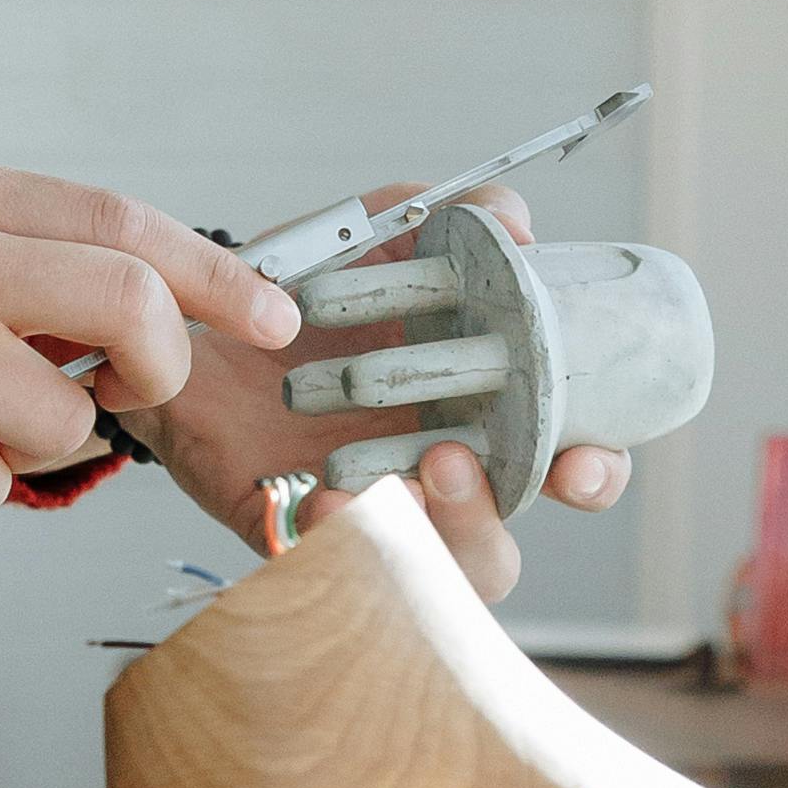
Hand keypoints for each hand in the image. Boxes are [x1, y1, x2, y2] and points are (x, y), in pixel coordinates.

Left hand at [147, 189, 632, 592]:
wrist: (192, 317)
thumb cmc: (310, 288)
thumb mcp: (383, 232)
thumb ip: (458, 215)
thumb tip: (520, 228)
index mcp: (476, 418)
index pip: (564, 466)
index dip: (595, 473)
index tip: (582, 460)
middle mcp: (429, 478)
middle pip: (496, 547)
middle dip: (491, 518)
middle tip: (456, 463)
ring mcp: (363, 511)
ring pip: (421, 573)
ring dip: (422, 537)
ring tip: (401, 480)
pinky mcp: (292, 529)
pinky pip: (324, 564)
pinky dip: (336, 540)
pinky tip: (324, 500)